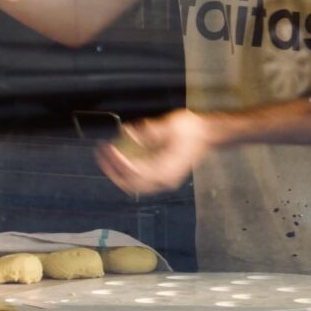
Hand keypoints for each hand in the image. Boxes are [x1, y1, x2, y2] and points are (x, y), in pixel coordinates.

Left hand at [94, 109, 215, 193]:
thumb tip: (129, 134)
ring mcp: (164, 180)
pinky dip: (128, 170)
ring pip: (135, 184)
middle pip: (131, 184)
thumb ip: (149, 132)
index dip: (119, 162)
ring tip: (107, 156)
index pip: (136, 172)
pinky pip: (140, 179)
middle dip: (114, 171)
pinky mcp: (163, 176)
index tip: (109, 149)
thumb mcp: (171, 126)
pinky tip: (121, 155)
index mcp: (167, 170)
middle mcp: (164, 180)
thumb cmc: (192, 129)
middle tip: (102, 155)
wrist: (209, 134)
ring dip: (119, 172)